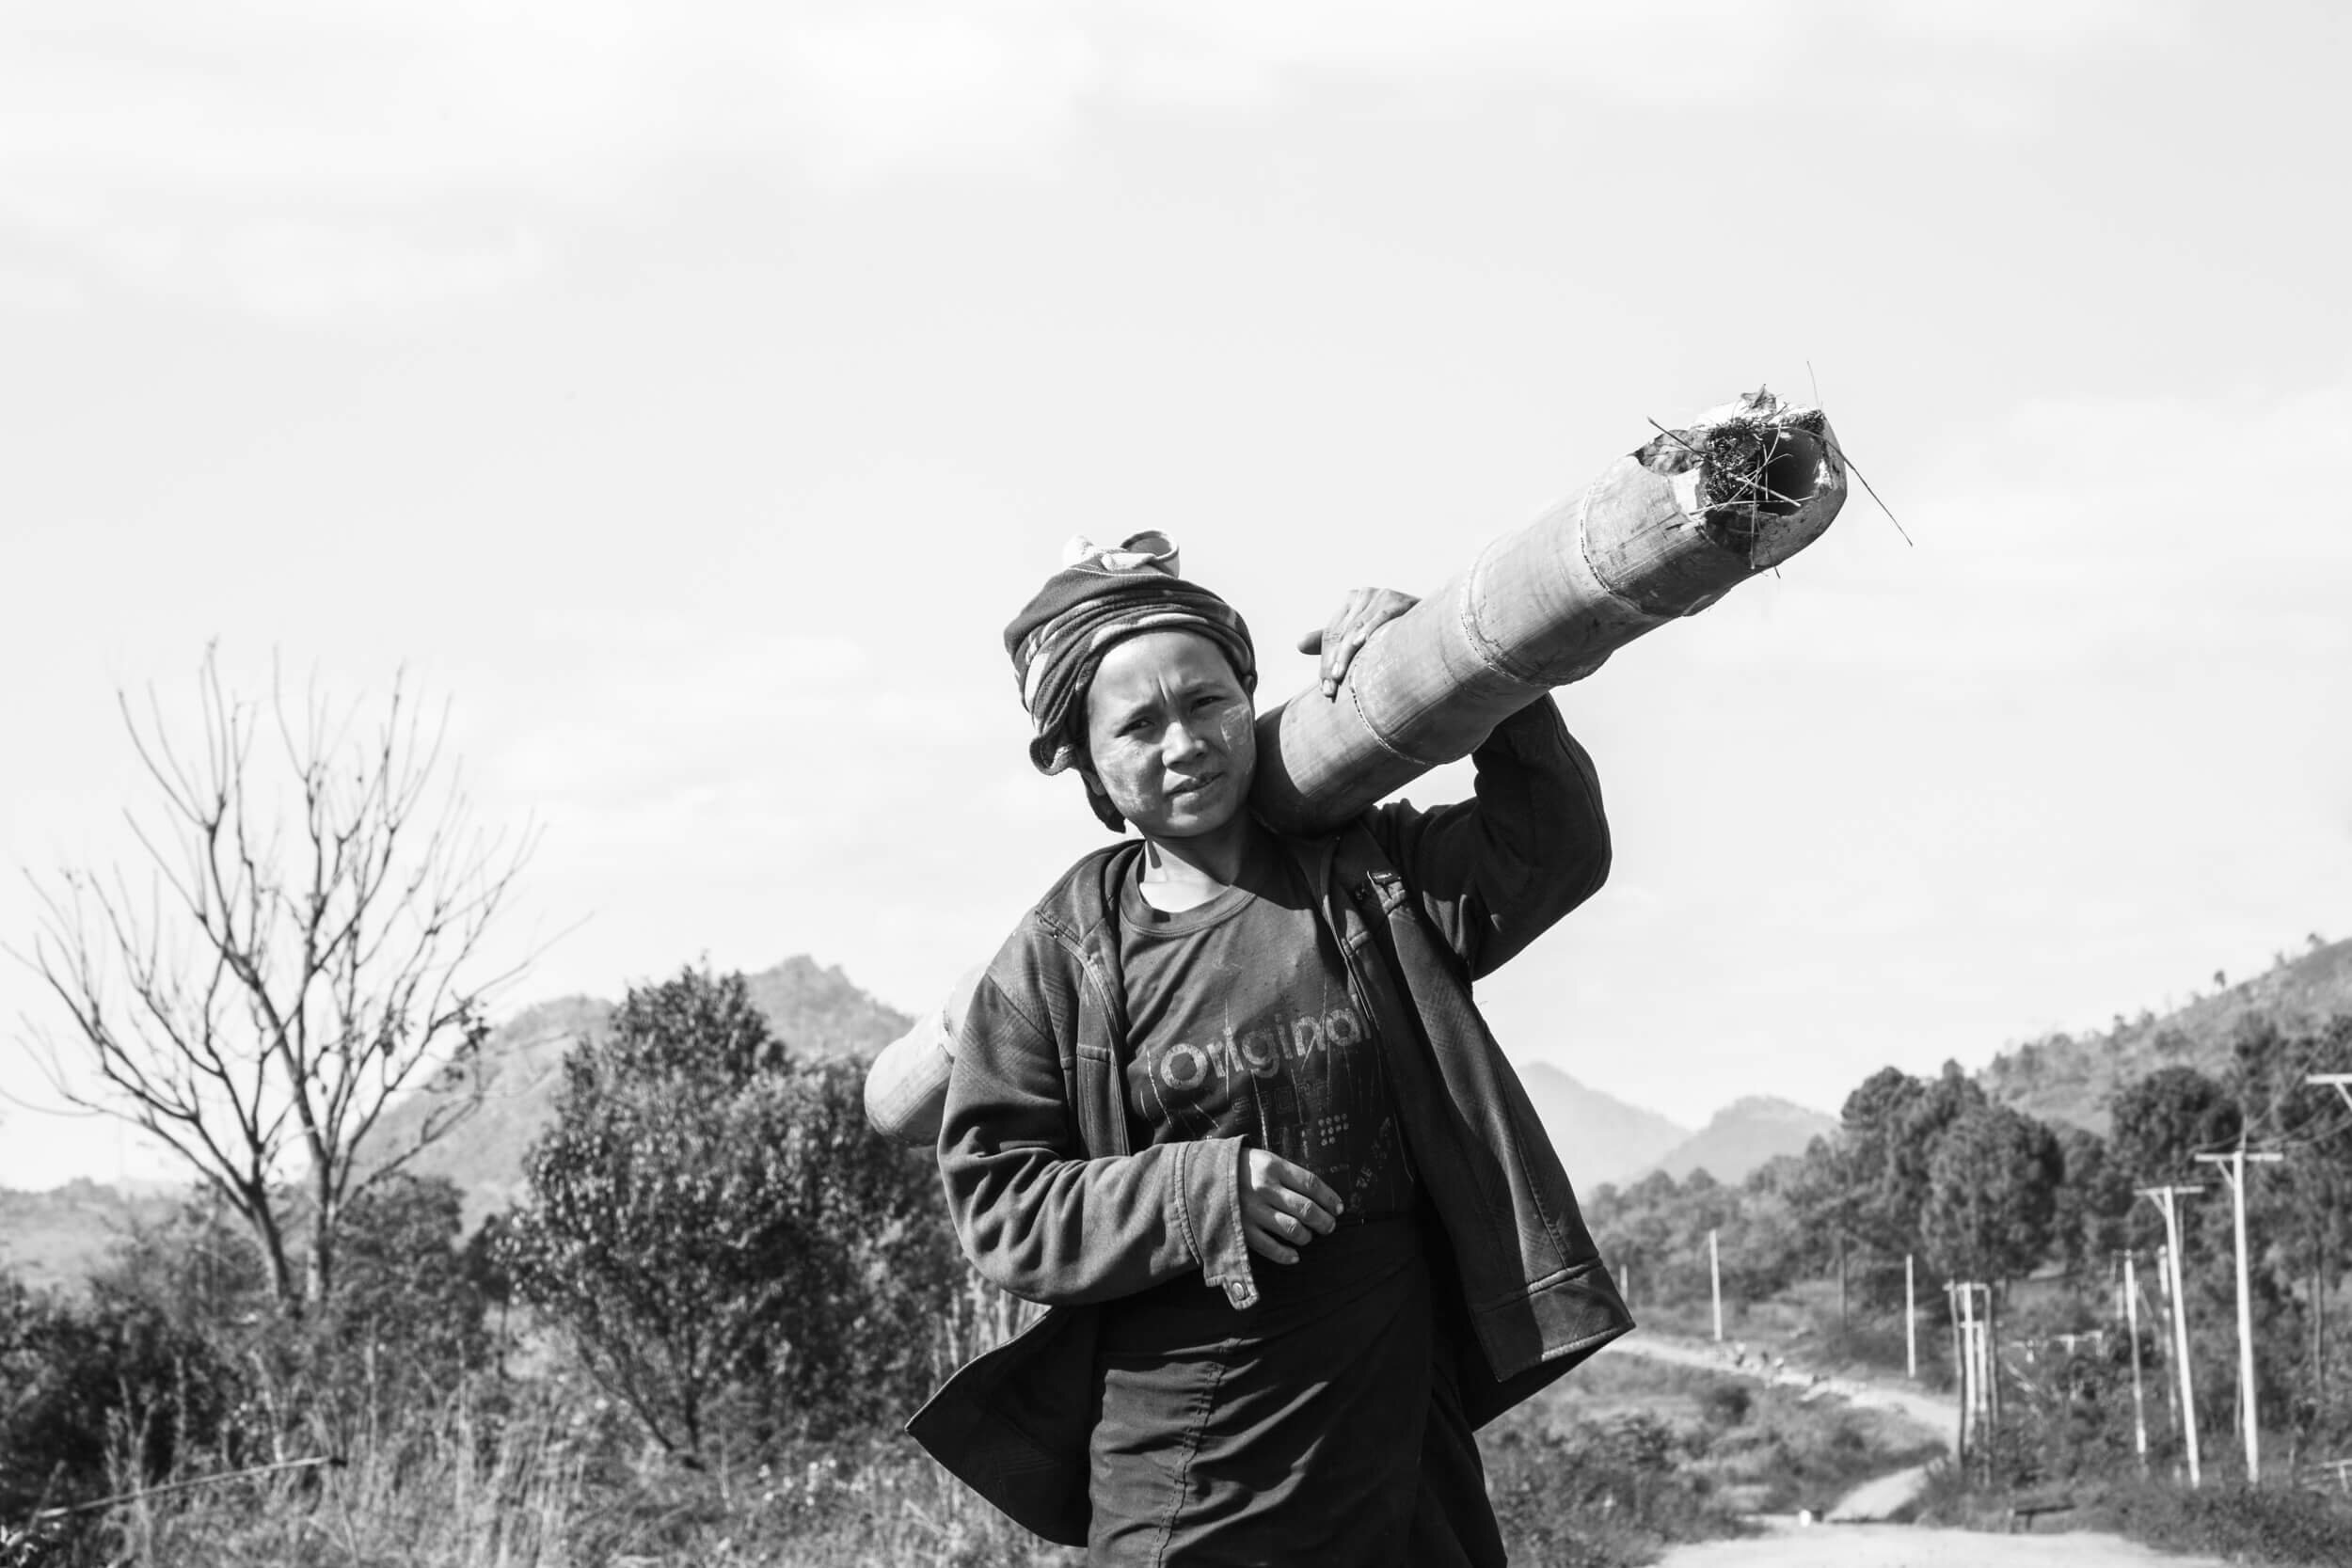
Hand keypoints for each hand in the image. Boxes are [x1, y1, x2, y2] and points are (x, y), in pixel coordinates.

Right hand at [1240, 1147, 1341, 1263]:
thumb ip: (1288, 1174)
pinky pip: (1270, 1247)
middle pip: (1305, 1208)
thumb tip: (1318, 1195)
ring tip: (1309, 1237)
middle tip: (1329, 1226)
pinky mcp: (1241, 1230)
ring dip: (1307, 1236)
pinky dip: (1286, 1255)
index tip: (1339, 1208)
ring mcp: (1252, 1210)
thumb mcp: (1264, 1160)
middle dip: (1324, 1221)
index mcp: (1272, 1166)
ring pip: (1292, 1229)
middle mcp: (1264, 1188)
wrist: (1201, 1177)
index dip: (1329, 1198)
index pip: (1311, 1183)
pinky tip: (1294, 1256)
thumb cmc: (1240, 1168)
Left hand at [1296, 587, 1418, 700]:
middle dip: (1333, 662)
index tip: (1326, 689)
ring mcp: (1379, 594)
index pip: (1330, 634)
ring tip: (1339, 675)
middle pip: (1339, 633)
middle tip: (1330, 688)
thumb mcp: (1360, 637)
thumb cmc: (1395, 633)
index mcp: (1349, 601)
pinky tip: (1361, 644)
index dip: (1324, 662)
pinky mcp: (1396, 599)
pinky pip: (1380, 618)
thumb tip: (1298, 644)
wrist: (1433, 627)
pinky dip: (1369, 630)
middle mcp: (1361, 594)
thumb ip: (1331, 640)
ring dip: (1346, 654)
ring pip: (1355, 629)